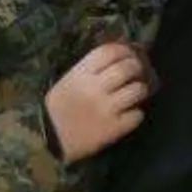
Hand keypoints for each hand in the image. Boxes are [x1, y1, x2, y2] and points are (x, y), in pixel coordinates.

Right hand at [43, 43, 149, 163]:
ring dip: (141, 89)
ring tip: (136, 94)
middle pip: (127, 67)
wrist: (50, 142)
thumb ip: (90, 70)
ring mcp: (105, 109)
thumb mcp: (68, 82)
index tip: (130, 54)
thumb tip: (119, 59)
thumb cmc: (58, 110)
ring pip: (137, 90)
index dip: (125, 50)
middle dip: (137, 67)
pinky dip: (135, 114)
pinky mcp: (114, 128)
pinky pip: (137, 115)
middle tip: (138, 73)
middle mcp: (94, 88)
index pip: (109, 51)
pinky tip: (129, 114)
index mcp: (79, 74)